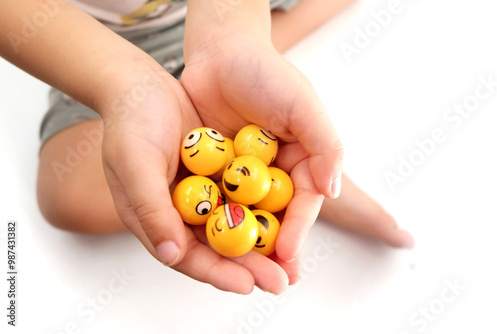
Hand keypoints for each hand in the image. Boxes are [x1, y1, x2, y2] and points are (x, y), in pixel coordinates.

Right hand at [97, 65, 287, 293]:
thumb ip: (151, 209)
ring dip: (262, 244)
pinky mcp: (220, 175)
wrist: (142, 86)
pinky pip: (244, 196)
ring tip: (291, 261)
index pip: (187, 256)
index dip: (216, 273)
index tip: (245, 285)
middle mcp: (182, 214)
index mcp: (156, 219)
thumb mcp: (135, 164)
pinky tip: (287, 217)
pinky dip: (263, 209)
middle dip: (250, 267)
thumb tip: (171, 255)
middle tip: (281, 282)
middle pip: (218, 248)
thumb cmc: (130, 124)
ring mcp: (203, 195)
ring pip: (236, 227)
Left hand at [182, 33, 343, 282]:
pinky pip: (215, 200)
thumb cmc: (265, 73)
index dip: (298, 231)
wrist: (220, 52)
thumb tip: (332, 190)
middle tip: (270, 280)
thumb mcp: (303, 104)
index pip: (304, 203)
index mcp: (302, 160)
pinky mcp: (214, 170)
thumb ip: (325, 146)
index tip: (288, 256)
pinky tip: (208, 243)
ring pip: (245, 216)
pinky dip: (214, 221)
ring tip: (240, 274)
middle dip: (273, 250)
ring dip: (244, 245)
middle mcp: (273, 172)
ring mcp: (242, 174)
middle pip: (275, 218)